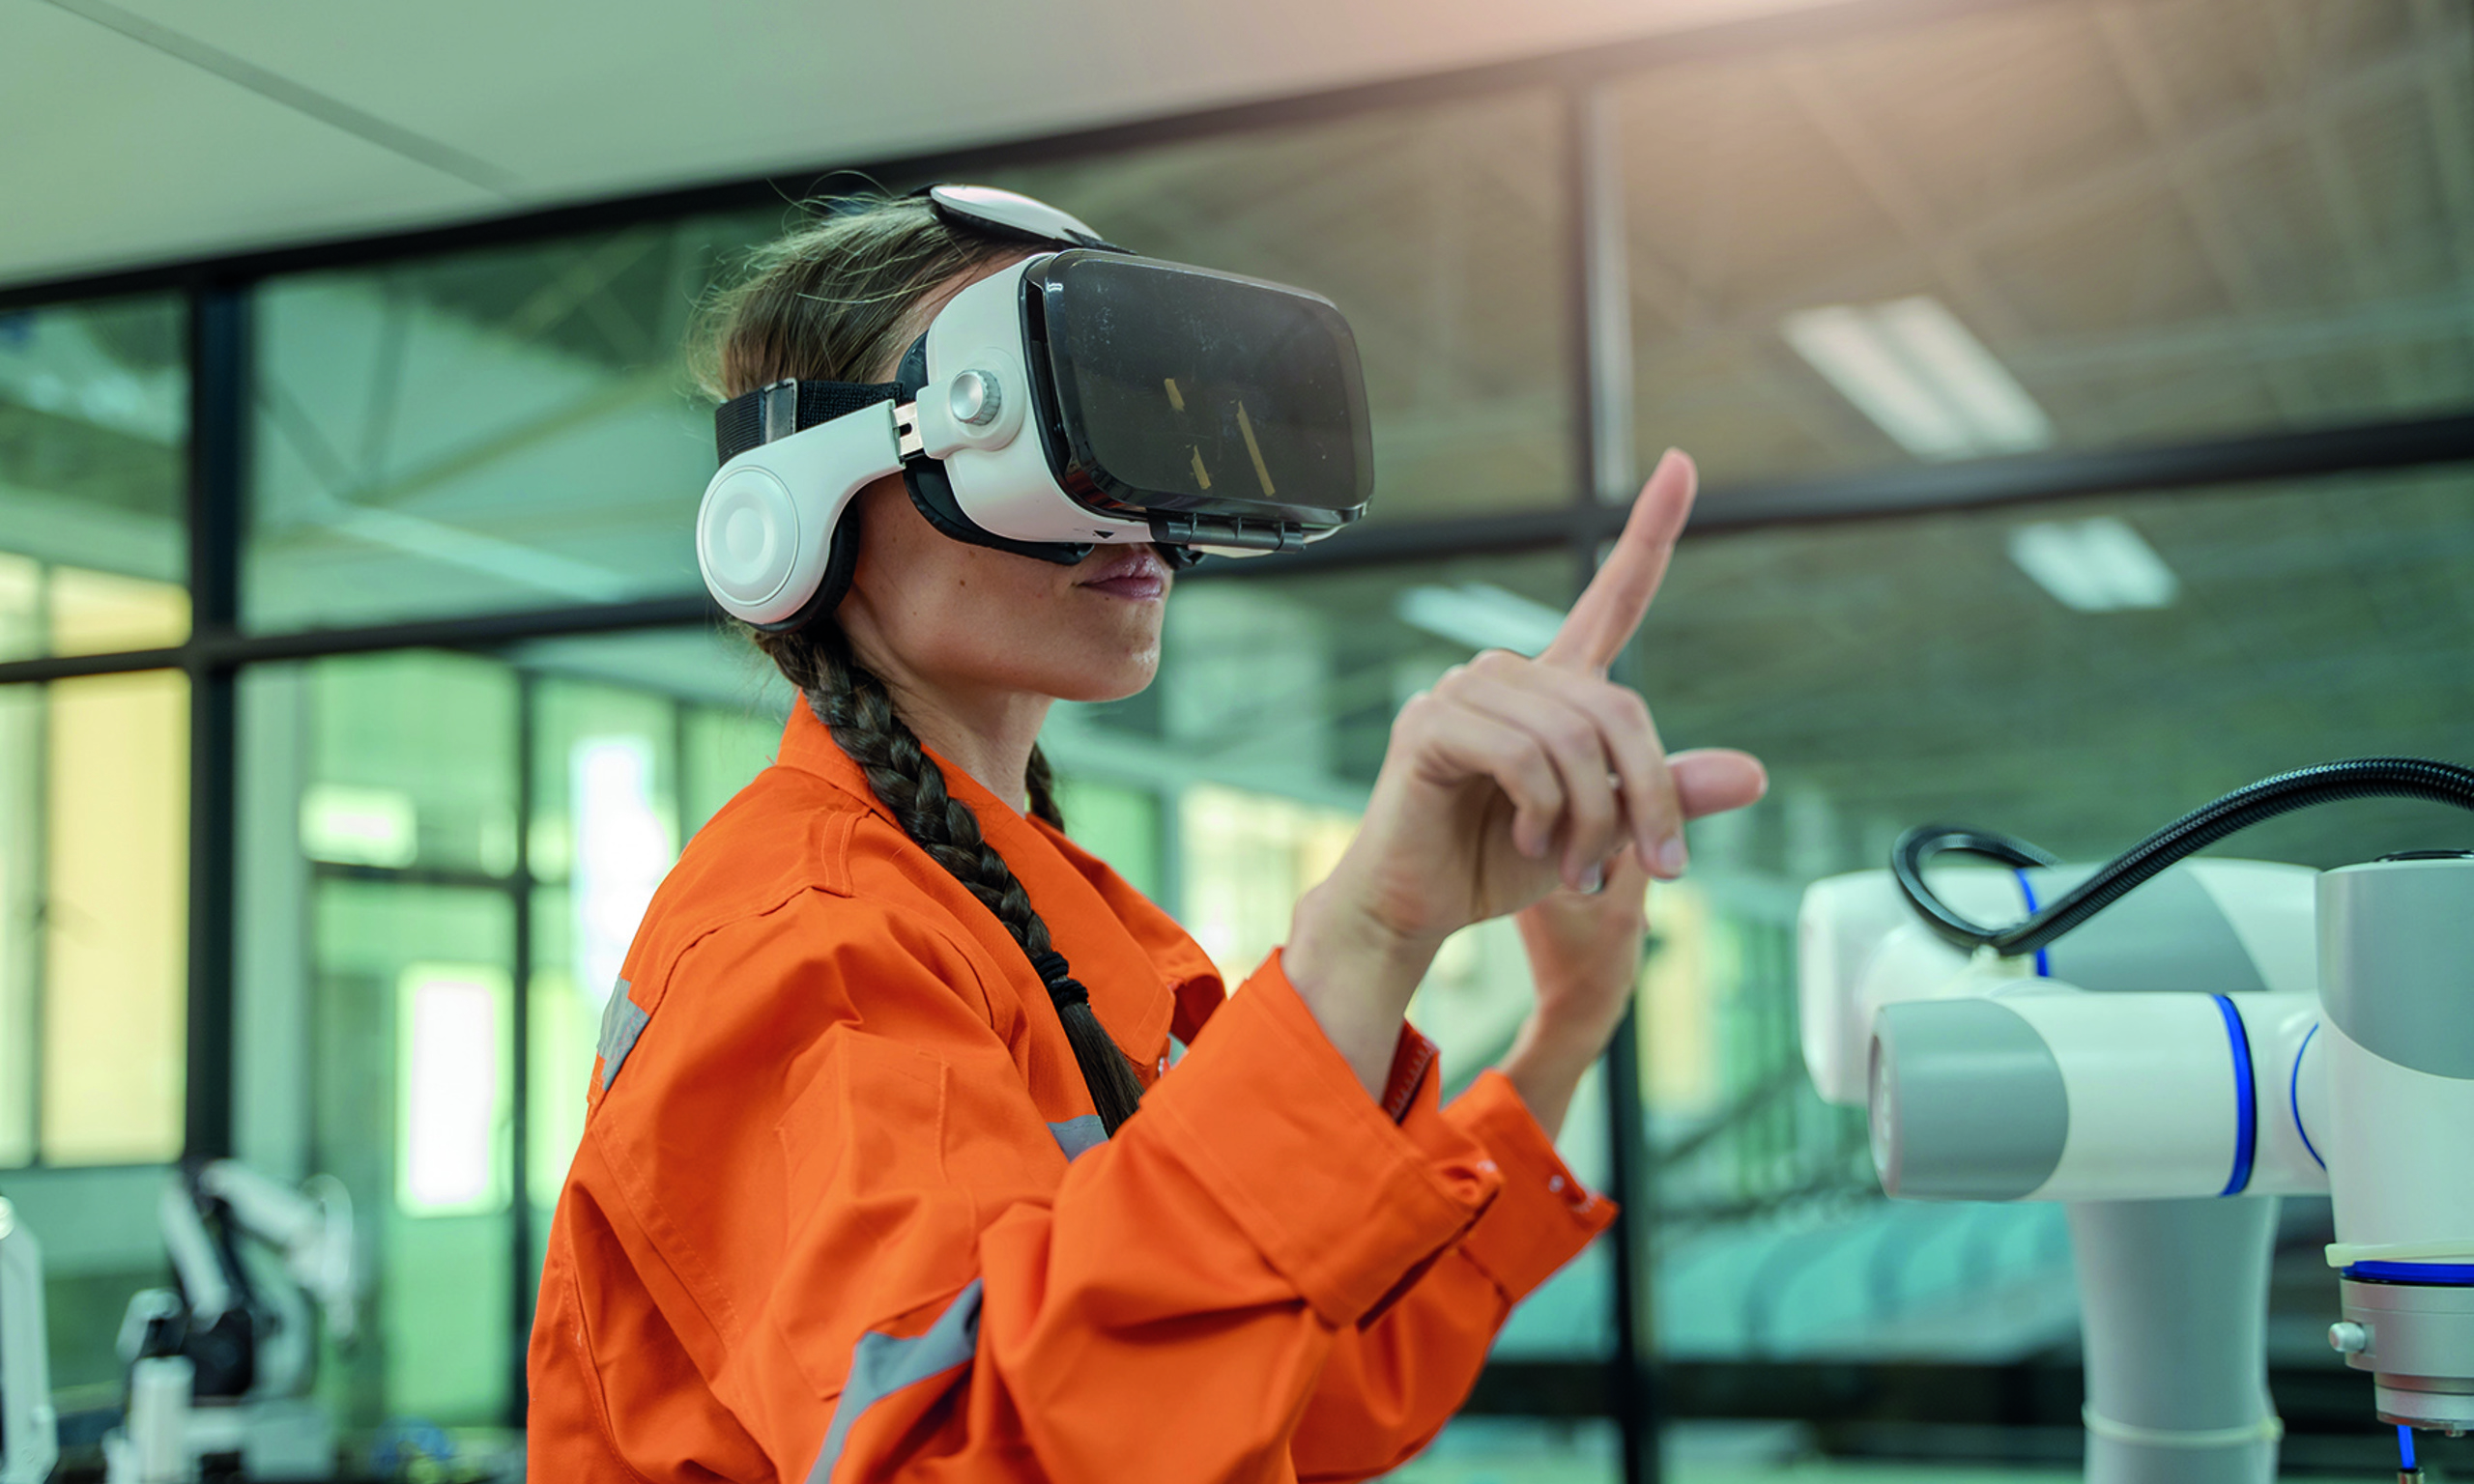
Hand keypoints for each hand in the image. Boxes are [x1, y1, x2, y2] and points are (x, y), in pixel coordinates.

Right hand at [1286, 451, 1765, 1094]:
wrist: (1421, 908)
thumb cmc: (1502, 861)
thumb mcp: (1606, 833)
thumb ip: (1669, 796)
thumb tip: (1756, 774)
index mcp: (1555, 688)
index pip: (1612, 596)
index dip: (1651, 532)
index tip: (1681, 464)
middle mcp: (1510, 675)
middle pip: (1619, 708)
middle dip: (1650, 796)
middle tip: (1652, 871)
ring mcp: (1463, 692)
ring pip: (1575, 738)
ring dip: (1594, 819)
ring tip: (1575, 867)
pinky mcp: (1430, 725)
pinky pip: (1524, 754)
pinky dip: (1546, 811)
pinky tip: (1532, 842)